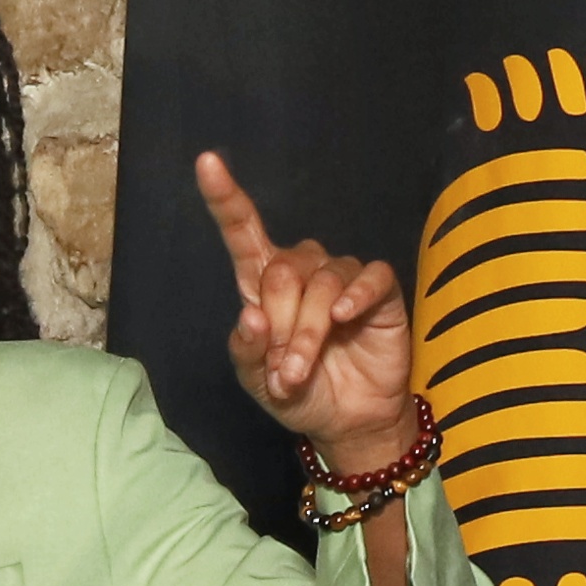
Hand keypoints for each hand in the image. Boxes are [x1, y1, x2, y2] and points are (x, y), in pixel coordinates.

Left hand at [195, 149, 421, 460]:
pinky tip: (344, 317)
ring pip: (321, 284)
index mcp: (264, 283)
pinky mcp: (379, 290)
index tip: (206, 164)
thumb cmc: (300, 394)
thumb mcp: (259, 382)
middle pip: (282, 272)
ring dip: (307, 334)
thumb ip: (248, 351)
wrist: (348, 422)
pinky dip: (356, 295)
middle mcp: (302, 271)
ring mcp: (341, 277)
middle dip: (280, 327)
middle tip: (283, 372)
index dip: (226, 199)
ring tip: (299, 374)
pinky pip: (370, 276)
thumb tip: (252, 316)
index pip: (243, 232)